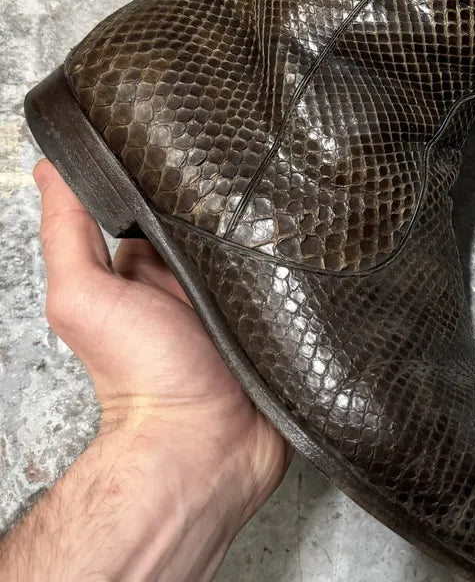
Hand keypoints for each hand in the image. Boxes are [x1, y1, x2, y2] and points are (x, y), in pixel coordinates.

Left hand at [34, 159, 290, 525]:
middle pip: (221, 215)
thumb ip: (67, 235)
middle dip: (239, 194)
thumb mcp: (84, 296)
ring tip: (294, 203)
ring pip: (266, 240)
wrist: (204, 448)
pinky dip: (308, 263)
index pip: (164, 200)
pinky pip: (302, 276)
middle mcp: (196, 277)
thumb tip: (49, 167)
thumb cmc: (141, 380)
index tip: (190, 134)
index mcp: (147, 266)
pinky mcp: (286, 315)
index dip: (175, 170)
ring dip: (280, 226)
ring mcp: (244, 296)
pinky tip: (318, 243)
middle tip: (254, 172)